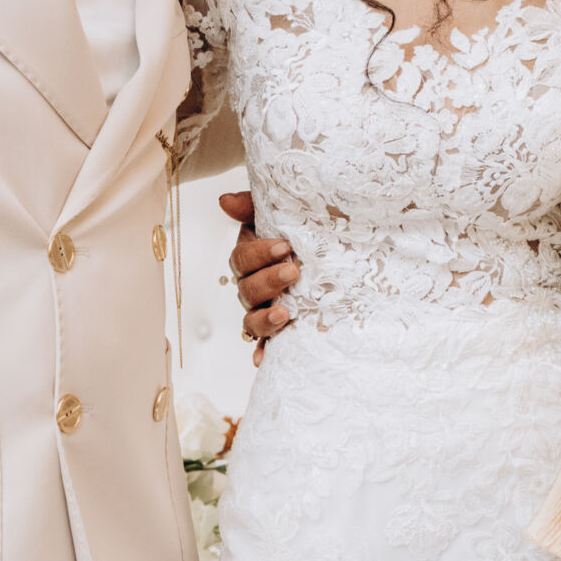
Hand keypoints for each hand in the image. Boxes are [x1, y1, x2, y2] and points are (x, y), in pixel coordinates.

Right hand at [219, 189, 297, 364]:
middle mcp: (253, 287)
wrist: (336, 254)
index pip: (242, 260)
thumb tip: (225, 200)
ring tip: (284, 314)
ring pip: (252, 320)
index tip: (285, 246)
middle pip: (247, 291)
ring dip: (264, 319)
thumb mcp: (280, 215)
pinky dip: (262, 352)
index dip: (259, 254)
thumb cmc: (303, 232)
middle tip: (294, 272)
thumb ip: (252, 206)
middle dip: (268, 282)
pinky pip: (265, 345)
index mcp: (251, 259)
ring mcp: (265, 310)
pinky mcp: (280, 330)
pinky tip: (263, 359)